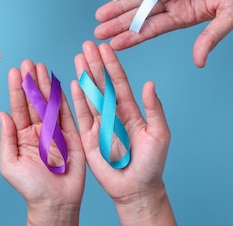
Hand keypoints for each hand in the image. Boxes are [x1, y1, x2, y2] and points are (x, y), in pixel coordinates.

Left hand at [0, 60, 84, 225]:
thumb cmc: (31, 188)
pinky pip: (69, 114)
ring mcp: (56, 131)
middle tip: (28, 62)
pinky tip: (60, 83)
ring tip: (42, 66)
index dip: (16, 89)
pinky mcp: (72, 136)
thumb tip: (3, 114)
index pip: (19, 107)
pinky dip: (65, 98)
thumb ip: (7, 138)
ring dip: (46, 84)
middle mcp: (39, 130)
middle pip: (35, 100)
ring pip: (50, 103)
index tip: (14, 71)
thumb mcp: (10, 164)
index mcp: (23, 135)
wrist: (55, 203)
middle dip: (31, 81)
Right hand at [70, 41, 174, 225]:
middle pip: (101, 83)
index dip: (112, 65)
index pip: (119, 82)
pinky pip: (81, 115)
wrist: (136, 189)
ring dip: (84, 75)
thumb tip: (150, 84)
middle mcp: (113, 113)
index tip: (105, 48)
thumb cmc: (152, 164)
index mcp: (130, 111)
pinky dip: (76, 99)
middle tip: (87, 44)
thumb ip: (154, 109)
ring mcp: (99, 124)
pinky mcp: (88, 137)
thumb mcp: (159, 134)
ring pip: (89, 95)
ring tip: (78, 56)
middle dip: (95, 64)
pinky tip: (73, 81)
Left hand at [94, 0, 232, 66]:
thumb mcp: (231, 13)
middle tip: (98, 33)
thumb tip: (199, 62)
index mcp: (184, 16)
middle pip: (140, 16)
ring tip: (99, 15)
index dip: (134, 36)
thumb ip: (212, 36)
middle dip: (119, 24)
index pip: (153, 29)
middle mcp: (171, 3)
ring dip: (118, 6)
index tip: (114, 44)